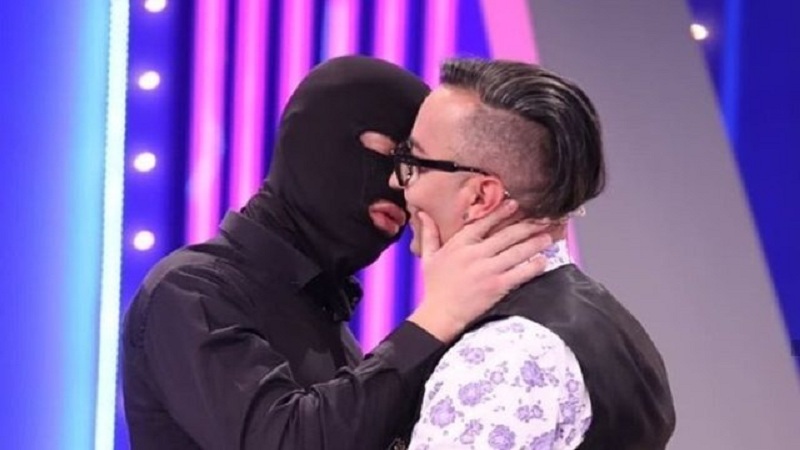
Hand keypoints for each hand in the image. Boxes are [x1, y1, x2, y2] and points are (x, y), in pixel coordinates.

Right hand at [408, 200, 552, 342]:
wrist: (440, 314)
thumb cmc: (434, 287)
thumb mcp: (428, 257)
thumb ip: (429, 234)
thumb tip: (423, 214)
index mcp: (459, 244)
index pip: (483, 223)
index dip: (501, 213)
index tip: (515, 204)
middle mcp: (474, 254)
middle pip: (506, 235)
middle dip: (527, 226)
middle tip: (543, 219)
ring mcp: (487, 270)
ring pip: (516, 252)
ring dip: (535, 243)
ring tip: (548, 236)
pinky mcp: (496, 286)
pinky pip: (520, 273)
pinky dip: (533, 266)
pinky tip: (543, 260)